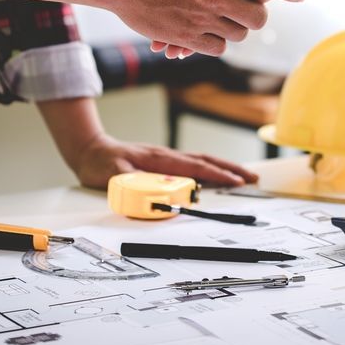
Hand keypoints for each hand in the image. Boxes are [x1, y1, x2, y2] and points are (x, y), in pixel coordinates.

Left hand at [69, 133, 257, 188]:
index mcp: (159, 159)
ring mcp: (167, 157)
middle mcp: (167, 155)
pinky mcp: (164, 162)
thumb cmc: (100, 163)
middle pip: (206, 160)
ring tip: (243, 176)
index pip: (195, 166)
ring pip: (202, 160)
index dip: (217, 175)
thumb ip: (131, 186)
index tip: (236, 182)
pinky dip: (211, 168)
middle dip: (231, 169)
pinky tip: (217, 175)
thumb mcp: (112, 177)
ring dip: (224, 167)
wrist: (90, 149)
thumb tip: (152, 195)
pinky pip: (194, 163)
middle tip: (253, 178)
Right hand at [109, 0, 304, 56]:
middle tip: (250, 13)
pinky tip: (208, 31)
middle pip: (257, 19)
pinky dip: (216, 42)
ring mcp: (201, 18)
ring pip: (237, 35)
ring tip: (225, 20)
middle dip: (257, 17)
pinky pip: (215, 47)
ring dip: (235, 30)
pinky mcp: (186, 36)